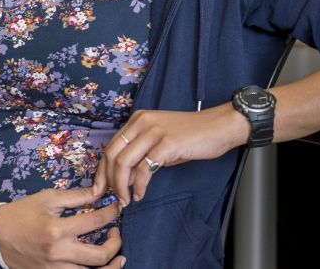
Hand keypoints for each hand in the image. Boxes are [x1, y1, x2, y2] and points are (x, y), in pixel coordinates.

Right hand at [0, 187, 123, 268]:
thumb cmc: (20, 213)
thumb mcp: (47, 198)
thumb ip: (76, 196)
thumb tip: (100, 192)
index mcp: (57, 230)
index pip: (96, 222)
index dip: (112, 213)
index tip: (118, 207)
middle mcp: (58, 254)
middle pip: (100, 257)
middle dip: (115, 245)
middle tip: (116, 234)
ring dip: (109, 267)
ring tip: (118, 258)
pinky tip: (97, 266)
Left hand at [93, 105, 248, 205]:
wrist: (219, 126)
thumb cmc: (192, 136)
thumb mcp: (161, 141)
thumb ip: (141, 155)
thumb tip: (124, 179)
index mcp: (138, 119)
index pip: (110, 147)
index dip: (101, 171)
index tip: (99, 189)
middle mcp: (142, 122)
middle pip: (111, 155)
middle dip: (107, 181)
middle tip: (111, 199)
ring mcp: (154, 132)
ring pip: (123, 163)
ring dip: (121, 187)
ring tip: (126, 200)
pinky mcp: (166, 144)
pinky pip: (144, 170)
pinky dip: (139, 186)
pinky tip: (142, 195)